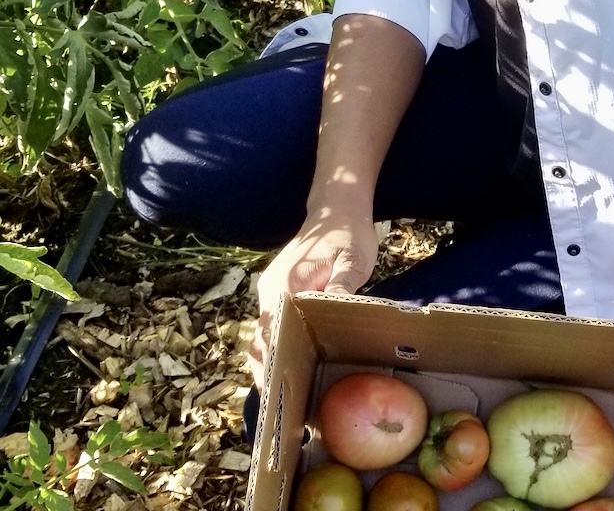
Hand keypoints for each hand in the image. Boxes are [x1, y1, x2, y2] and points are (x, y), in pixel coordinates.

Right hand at [251, 212, 378, 381]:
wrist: (336, 206)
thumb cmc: (348, 232)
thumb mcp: (353, 259)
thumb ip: (340, 286)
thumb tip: (330, 311)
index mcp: (284, 287)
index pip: (268, 336)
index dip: (269, 366)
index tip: (274, 394)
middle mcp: (270, 291)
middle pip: (260, 340)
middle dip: (266, 372)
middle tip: (279, 407)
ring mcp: (272, 290)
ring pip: (263, 334)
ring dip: (270, 360)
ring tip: (282, 395)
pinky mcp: (279, 289)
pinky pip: (272, 323)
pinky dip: (276, 345)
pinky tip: (291, 364)